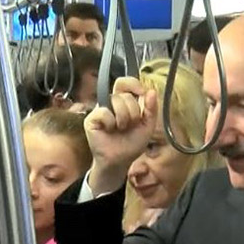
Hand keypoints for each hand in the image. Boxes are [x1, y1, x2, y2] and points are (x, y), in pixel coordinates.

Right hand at [84, 77, 158, 195]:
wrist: (120, 161)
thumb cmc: (131, 144)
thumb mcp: (147, 126)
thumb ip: (151, 109)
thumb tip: (151, 91)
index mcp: (125, 102)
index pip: (126, 83)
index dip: (134, 84)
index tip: (142, 92)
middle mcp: (112, 103)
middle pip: (125, 94)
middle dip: (133, 112)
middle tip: (131, 125)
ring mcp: (101, 110)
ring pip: (115, 101)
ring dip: (124, 119)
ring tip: (121, 129)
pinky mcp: (92, 118)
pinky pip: (104, 112)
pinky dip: (111, 123)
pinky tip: (109, 131)